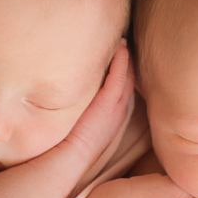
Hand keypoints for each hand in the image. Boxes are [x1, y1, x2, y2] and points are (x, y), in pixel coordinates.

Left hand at [57, 43, 132, 164]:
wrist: (67, 156)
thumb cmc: (67, 141)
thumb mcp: (77, 119)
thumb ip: (79, 104)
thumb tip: (68, 86)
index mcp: (112, 115)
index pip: (122, 88)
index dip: (124, 71)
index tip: (121, 55)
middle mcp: (118, 110)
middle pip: (130, 80)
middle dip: (130, 61)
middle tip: (127, 43)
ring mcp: (115, 107)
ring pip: (128, 76)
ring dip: (127, 58)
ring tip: (124, 41)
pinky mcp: (109, 103)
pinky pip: (120, 76)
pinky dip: (122, 61)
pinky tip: (121, 47)